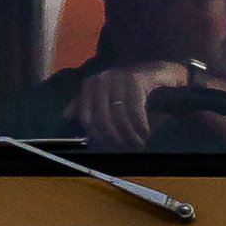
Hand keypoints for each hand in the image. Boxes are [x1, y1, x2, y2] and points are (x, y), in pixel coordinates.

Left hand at [70, 60, 196, 150]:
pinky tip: (146, 133)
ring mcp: (119, 78)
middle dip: (115, 137)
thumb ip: (86, 107)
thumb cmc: (132, 93)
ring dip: (129, 135)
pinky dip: (140, 125)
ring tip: (138, 144)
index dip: (98, 135)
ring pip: (118, 116)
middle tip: (127, 148)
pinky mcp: (136, 80)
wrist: (159, 76)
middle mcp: (102, 79)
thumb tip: (66, 115)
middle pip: (102, 118)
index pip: (86, 117)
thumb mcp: (107, 100)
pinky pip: (135, 109)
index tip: (109, 147)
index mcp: (91, 84)